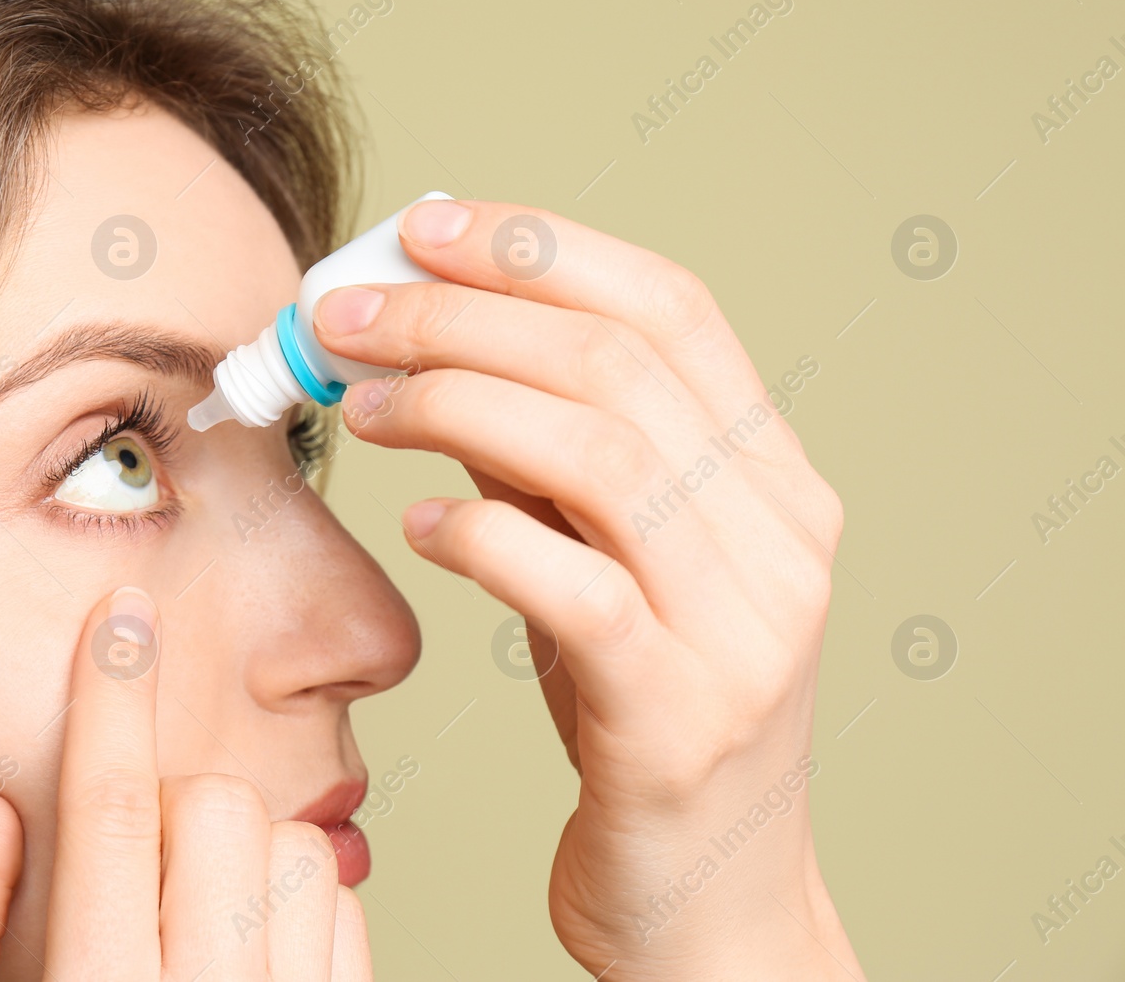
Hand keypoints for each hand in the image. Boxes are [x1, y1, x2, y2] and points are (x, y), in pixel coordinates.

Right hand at [0, 586, 372, 980]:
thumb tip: (3, 818)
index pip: (110, 809)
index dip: (111, 699)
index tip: (121, 620)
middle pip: (216, 807)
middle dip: (173, 806)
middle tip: (135, 868)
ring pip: (301, 843)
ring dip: (247, 853)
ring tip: (195, 917)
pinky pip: (351, 901)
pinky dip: (305, 898)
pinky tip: (250, 948)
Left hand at [313, 199, 862, 979]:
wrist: (710, 900)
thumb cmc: (644, 716)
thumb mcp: (608, 562)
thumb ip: (548, 455)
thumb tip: (440, 339)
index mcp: (775, 478)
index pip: (671, 308)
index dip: (541, 248)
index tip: (425, 227)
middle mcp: (784, 538)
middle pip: (616, 364)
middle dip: (460, 317)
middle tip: (343, 316)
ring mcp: (748, 629)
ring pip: (598, 453)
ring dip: (452, 403)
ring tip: (358, 406)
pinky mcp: (684, 717)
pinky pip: (576, 590)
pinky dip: (482, 534)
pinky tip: (417, 522)